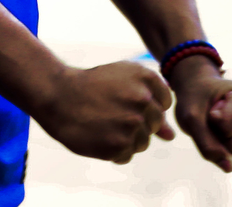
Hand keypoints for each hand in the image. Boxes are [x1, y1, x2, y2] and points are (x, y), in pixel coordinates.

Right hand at [38, 61, 174, 163]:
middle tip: (110, 110)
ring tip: (103, 123)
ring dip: (126, 137)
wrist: (59, 96)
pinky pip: (127, 154)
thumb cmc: (92, 86)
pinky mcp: (120, 146)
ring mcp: (132, 124)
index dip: (144, 104)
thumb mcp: (122, 82)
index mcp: (145, 77)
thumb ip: (151, 104)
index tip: (124, 98)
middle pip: (155, 124)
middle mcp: (143, 100)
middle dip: (136, 121)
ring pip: (143, 142)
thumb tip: (171, 135)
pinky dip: (114, 150)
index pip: (164, 103)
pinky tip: (98, 135)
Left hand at [170, 56, 231, 172]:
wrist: (200, 90)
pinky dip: (224, 150)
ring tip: (219, 121)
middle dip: (215, 134)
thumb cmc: (196, 98)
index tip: (210, 104)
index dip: (210, 120)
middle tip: (212, 114)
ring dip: (219, 142)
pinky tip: (224, 131)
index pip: (226, 128)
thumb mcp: (190, 117)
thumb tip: (229, 167)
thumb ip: (206, 143)